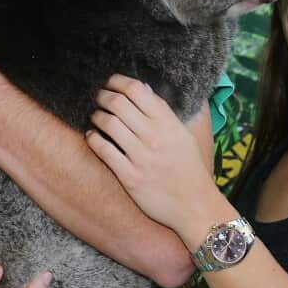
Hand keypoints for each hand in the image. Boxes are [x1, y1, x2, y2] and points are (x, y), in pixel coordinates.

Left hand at [85, 75, 218, 234]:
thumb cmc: (188, 168)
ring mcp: (142, 157)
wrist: (195, 206)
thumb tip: (142, 89)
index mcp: (168, 122)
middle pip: (118, 103)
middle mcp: (155, 136)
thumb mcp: (182, 134)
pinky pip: (104, 150)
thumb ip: (163, 112)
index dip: (117, 81)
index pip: (136, 90)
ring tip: (96, 117)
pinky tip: (93, 137)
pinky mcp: (131, 178)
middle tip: (99, 98)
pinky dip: (93, 139)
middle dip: (103, 96)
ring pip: (108, 124)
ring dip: (97, 116)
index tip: (111, 83)